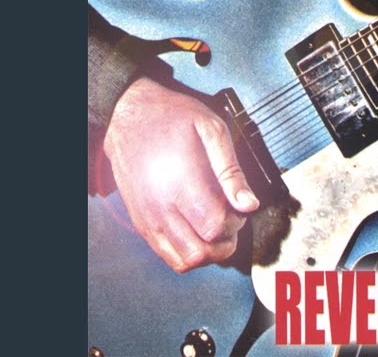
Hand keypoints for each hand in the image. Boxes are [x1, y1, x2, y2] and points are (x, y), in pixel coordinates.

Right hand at [103, 76, 259, 271]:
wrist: (129, 116)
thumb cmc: (172, 118)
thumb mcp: (211, 130)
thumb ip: (231, 170)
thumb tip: (249, 204)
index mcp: (181, 184)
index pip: (215, 228)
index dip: (236, 223)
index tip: (238, 207)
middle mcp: (161, 207)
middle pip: (201, 252)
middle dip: (225, 243)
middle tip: (230, 220)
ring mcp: (149, 219)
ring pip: (184, 261)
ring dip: (208, 253)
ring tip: (215, 228)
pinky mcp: (142, 223)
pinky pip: (167, 256)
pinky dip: (188, 254)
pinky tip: (197, 231)